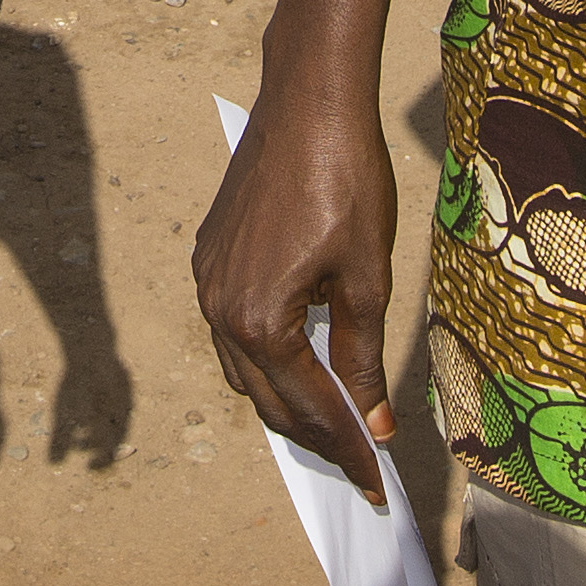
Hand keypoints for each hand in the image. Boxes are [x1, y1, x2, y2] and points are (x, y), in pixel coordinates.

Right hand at [193, 85, 398, 502]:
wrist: (308, 102)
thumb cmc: (345, 181)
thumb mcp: (367, 279)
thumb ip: (364, 359)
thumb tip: (376, 424)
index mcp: (258, 321)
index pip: (309, 407)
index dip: (349, 448)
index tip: (377, 484)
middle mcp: (218, 309)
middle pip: (267, 401)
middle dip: (316, 434)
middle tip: (362, 460)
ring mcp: (207, 282)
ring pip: (243, 369)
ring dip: (287, 398)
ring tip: (336, 417)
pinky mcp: (209, 257)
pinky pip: (233, 329)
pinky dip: (267, 355)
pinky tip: (302, 353)